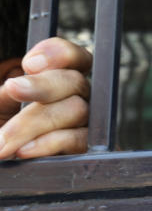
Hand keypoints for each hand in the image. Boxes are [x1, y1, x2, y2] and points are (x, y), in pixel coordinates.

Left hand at [0, 37, 91, 159]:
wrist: (1, 157)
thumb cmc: (0, 131)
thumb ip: (12, 90)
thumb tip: (16, 85)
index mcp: (58, 81)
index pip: (74, 57)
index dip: (59, 53)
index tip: (29, 64)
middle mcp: (77, 98)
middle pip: (75, 81)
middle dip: (42, 85)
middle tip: (13, 89)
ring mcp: (84, 123)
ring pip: (76, 111)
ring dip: (33, 124)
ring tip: (2, 142)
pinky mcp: (85, 149)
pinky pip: (78, 140)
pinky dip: (50, 143)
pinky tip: (24, 150)